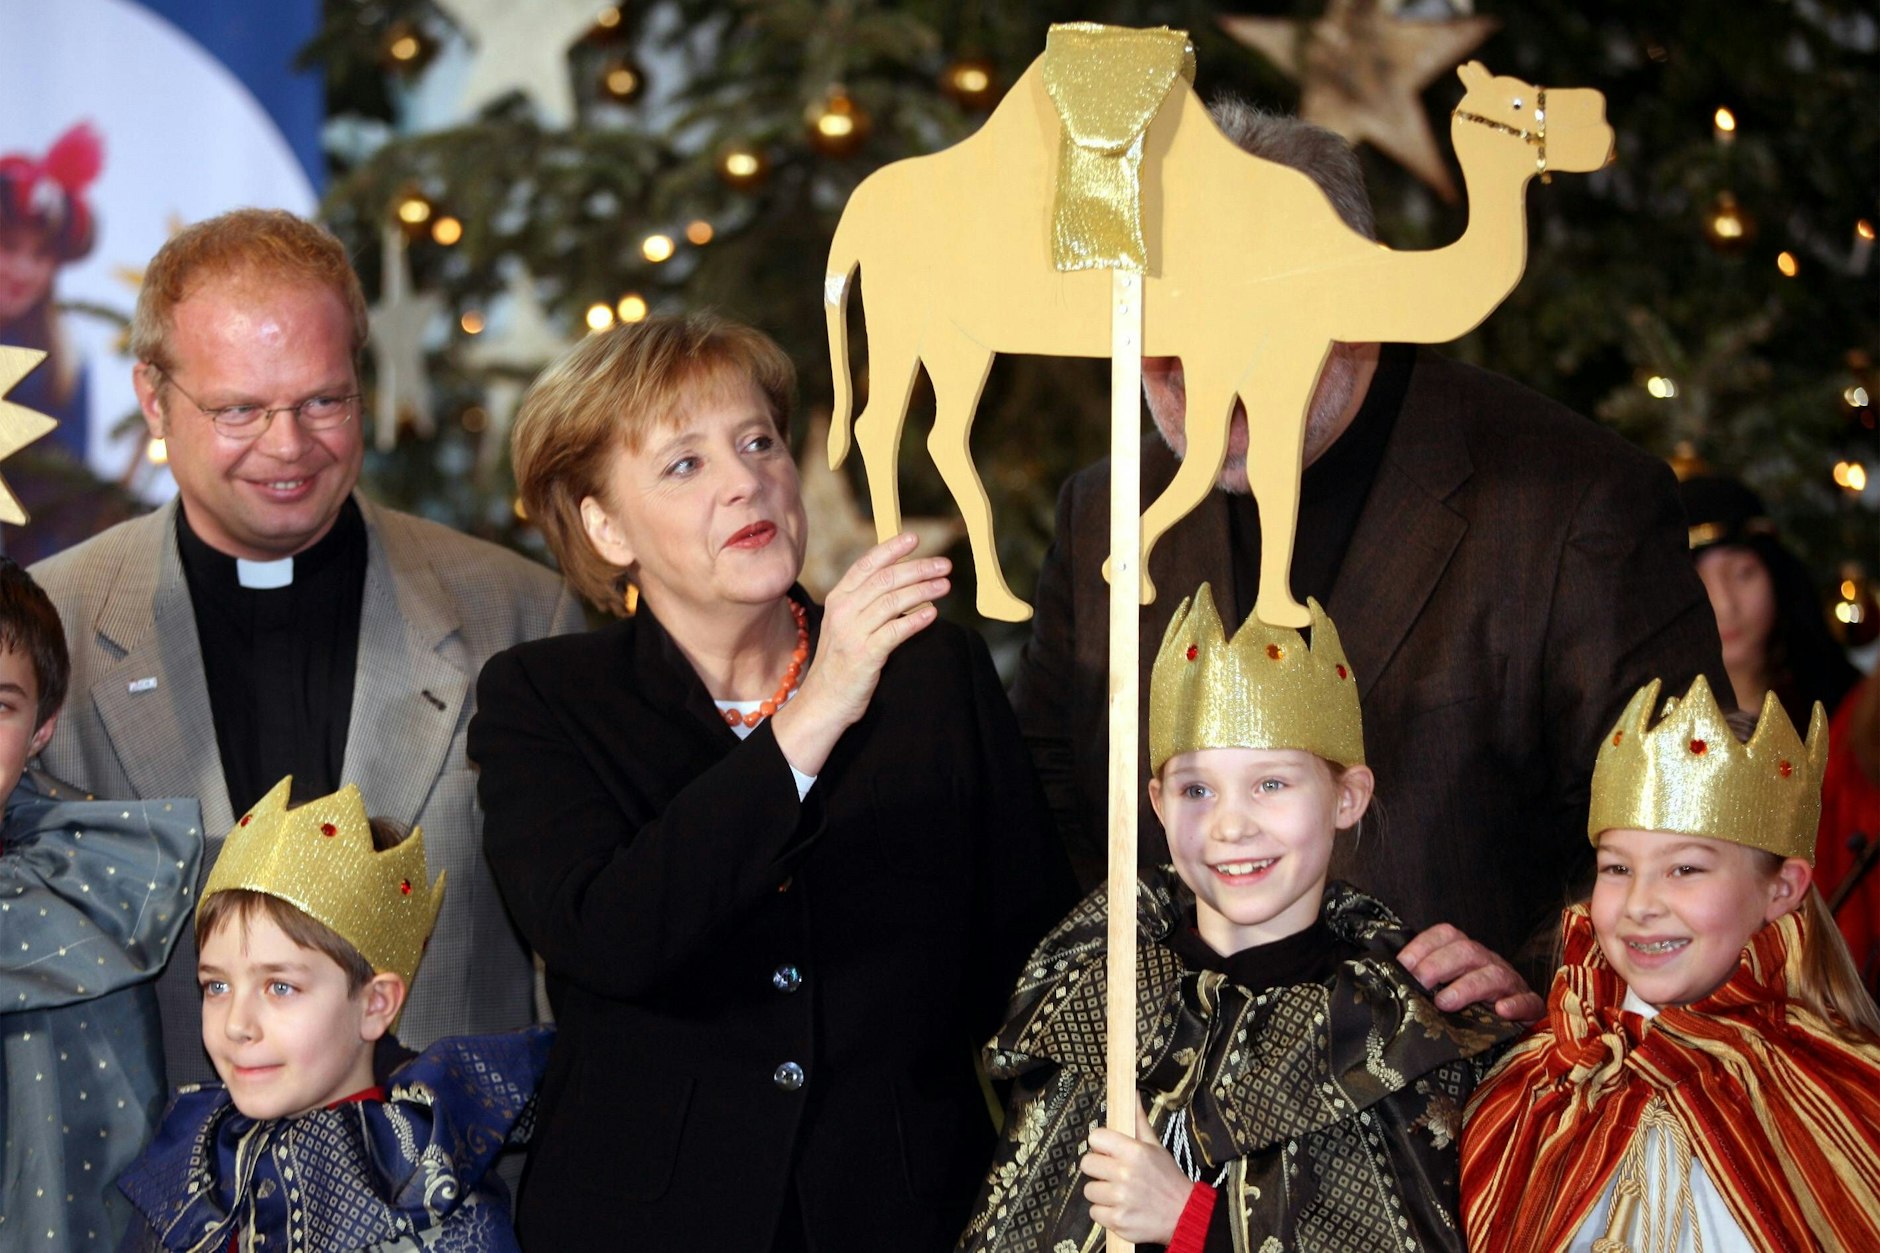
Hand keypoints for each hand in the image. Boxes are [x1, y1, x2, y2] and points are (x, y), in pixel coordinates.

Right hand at [770, 532, 949, 776]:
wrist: (822, 702)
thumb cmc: (841, 662)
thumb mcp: (846, 624)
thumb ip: (867, 602)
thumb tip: (901, 579)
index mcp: (838, 599)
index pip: (866, 565)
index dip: (891, 549)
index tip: (914, 538)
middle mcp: (843, 611)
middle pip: (885, 580)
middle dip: (917, 568)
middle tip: (944, 564)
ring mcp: (853, 633)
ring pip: (892, 602)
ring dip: (922, 590)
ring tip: (945, 585)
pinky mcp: (865, 656)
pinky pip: (894, 632)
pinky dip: (915, 620)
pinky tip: (932, 613)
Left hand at [1080, 1099, 1192, 1246]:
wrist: (1184, 1215)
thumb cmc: (1168, 1179)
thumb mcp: (1155, 1146)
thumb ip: (1138, 1121)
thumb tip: (1132, 1093)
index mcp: (1134, 1152)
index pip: (1095, 1137)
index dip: (1100, 1144)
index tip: (1108, 1151)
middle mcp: (1124, 1174)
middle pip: (1087, 1163)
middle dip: (1098, 1168)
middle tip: (1113, 1174)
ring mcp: (1120, 1199)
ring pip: (1089, 1190)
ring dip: (1101, 1193)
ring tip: (1119, 1193)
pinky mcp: (1117, 1221)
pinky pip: (1094, 1212)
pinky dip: (1105, 1213)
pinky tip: (1120, 1209)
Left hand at [1397, 923, 1543, 1022]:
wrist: (1515, 1022)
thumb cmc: (1470, 1005)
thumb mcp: (1444, 988)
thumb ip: (1422, 982)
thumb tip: (1387, 981)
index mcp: (1465, 953)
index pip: (1445, 935)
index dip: (1422, 946)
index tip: (1402, 966)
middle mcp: (1487, 962)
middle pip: (1466, 951)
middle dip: (1438, 965)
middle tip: (1420, 985)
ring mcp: (1510, 983)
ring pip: (1494, 974)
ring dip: (1467, 986)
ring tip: (1445, 1003)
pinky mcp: (1530, 1006)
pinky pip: (1528, 1001)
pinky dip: (1515, 1005)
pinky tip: (1501, 1011)